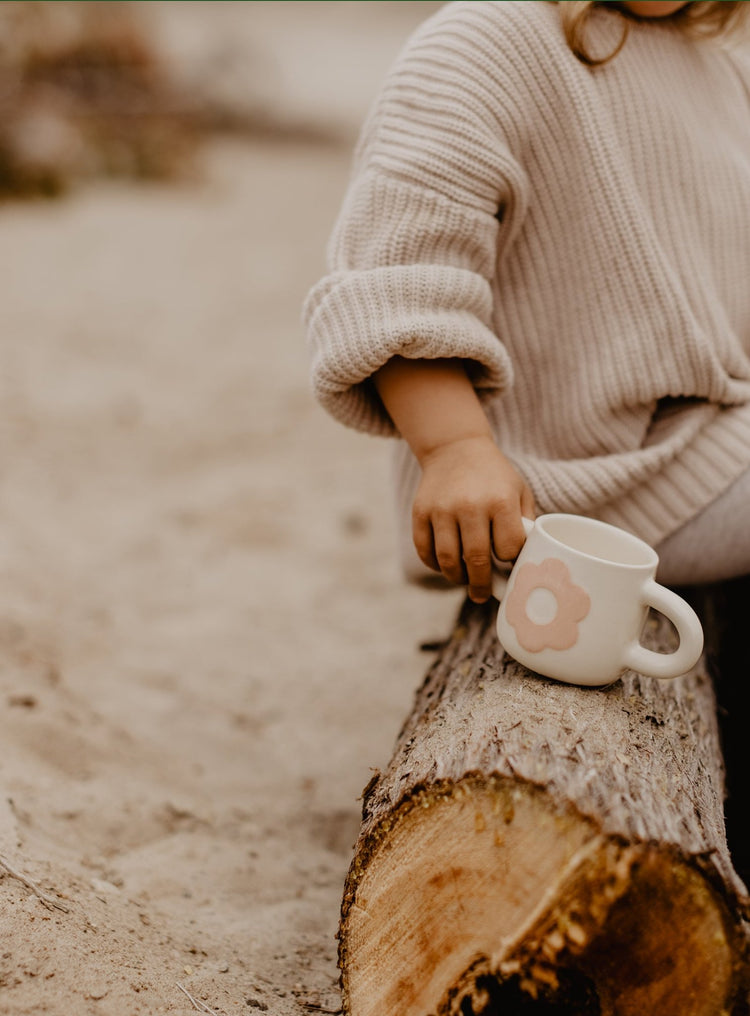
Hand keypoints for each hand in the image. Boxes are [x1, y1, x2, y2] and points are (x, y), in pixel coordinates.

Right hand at [412, 435, 535, 602]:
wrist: (456, 448)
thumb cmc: (494, 476)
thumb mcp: (518, 491)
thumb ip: (524, 525)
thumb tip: (524, 563)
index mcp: (500, 501)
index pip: (507, 549)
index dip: (509, 562)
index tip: (508, 564)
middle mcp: (470, 506)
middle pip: (476, 560)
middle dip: (481, 584)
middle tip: (482, 594)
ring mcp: (442, 509)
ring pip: (447, 560)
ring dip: (457, 578)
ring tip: (464, 581)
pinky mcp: (420, 512)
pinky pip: (424, 550)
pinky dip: (434, 565)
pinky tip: (444, 566)